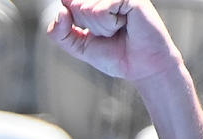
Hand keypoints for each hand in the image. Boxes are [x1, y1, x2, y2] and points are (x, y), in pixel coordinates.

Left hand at [46, 0, 182, 81]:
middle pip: (75, 5)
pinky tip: (124, 25)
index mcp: (94, 2)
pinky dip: (109, 24)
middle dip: (88, 26)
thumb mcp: (79, 47)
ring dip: (100, 27)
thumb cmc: (116, 55)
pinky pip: (103, 8)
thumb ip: (60, 33)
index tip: (91, 32)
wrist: (142, 67)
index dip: (74, 21)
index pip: (67, 3)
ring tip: (117, 30)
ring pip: (87, 7)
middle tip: (109, 33)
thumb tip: (60, 11)